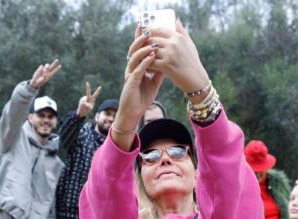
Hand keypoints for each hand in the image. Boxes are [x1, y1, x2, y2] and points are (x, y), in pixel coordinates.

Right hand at [29, 59, 60, 89]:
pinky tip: (40, 72)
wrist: (34, 82)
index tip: (60, 65)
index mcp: (49, 75)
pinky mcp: (40, 68)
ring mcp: (44, 69)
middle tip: (57, 60)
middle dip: (54, 63)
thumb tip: (44, 70)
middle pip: (52, 66)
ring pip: (47, 65)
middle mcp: (47, 72)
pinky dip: (41, 68)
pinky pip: (41, 66)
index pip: (54, 71)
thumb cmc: (38, 82)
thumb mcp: (40, 81)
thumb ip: (42, 76)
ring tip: (45, 70)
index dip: (57, 69)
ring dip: (47, 67)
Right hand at [76, 82, 101, 117]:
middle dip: (87, 87)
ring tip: (84, 107)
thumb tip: (85, 103)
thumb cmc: (87, 109)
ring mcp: (84, 98)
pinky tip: (82, 106)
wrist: (81, 111)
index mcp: (92, 99)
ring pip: (84, 101)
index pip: (96, 94)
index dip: (98, 91)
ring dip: (85, 105)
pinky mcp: (81, 100)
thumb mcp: (89, 109)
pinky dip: (83, 105)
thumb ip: (89, 106)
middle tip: (87, 82)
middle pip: (88, 92)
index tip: (100, 87)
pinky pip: (82, 103)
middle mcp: (88, 98)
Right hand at [110, 24, 164, 150]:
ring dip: (144, 50)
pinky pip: (138, 70)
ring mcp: (130, 75)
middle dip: (140, 40)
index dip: (140, 38)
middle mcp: (131, 68)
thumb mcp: (154, 81)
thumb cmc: (143, 96)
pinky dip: (145, 63)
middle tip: (148, 31)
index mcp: (136, 66)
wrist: (135, 112)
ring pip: (134, 58)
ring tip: (152, 43)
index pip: (137, 49)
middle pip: (133, 50)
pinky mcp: (131, 82)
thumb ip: (158, 70)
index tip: (146, 27)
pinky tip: (152, 57)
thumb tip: (167, 60)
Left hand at [145, 19, 209, 100]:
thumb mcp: (190, 44)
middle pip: (152, 39)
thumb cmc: (192, 62)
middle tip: (139, 46)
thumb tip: (176, 20)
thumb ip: (182, 31)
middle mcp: (174, 44)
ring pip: (150, 50)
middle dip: (144, 43)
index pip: (160, 29)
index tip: (144, 33)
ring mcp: (170, 54)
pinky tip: (145, 66)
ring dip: (144, 53)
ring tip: (141, 56)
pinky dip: (147, 64)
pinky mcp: (166, 65)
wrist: (196, 79)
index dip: (150, 30)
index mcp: (178, 37)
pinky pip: (151, 62)